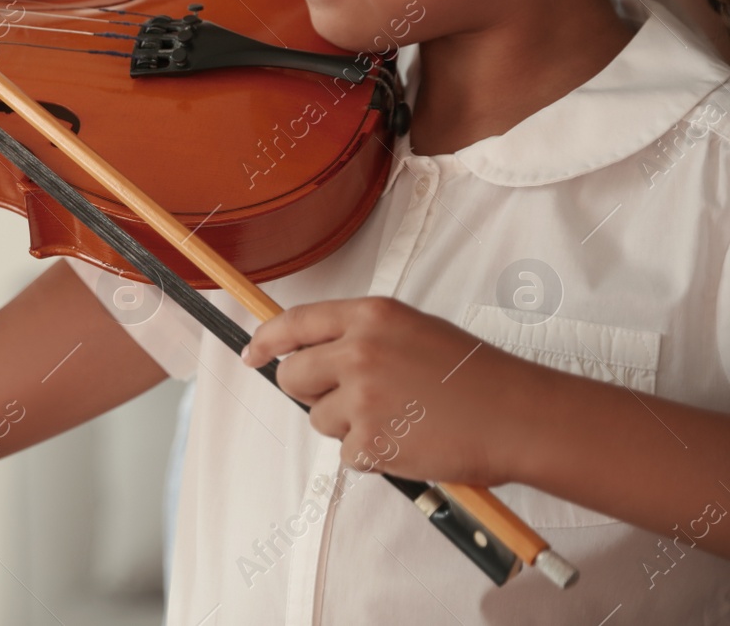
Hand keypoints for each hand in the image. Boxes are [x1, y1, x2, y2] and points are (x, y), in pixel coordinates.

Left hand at [241, 297, 541, 486]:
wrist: (519, 417)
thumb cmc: (475, 377)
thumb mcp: (413, 331)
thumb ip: (361, 336)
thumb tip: (315, 354)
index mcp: (371, 316)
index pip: (296, 322)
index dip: (267, 339)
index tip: (251, 354)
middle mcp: (359, 351)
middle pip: (293, 375)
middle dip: (307, 391)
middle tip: (344, 400)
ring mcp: (362, 397)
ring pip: (318, 419)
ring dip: (347, 426)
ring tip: (398, 420)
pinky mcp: (370, 441)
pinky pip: (347, 453)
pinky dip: (370, 455)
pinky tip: (407, 442)